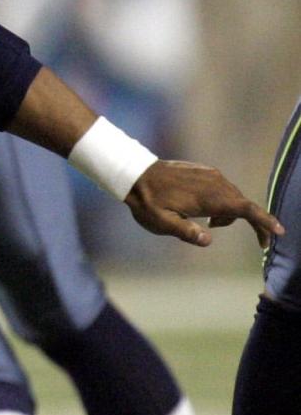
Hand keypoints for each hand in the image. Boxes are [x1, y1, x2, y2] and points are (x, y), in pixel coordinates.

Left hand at [125, 161, 283, 247]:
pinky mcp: (204, 171)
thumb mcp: (161, 223)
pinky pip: (222, 188)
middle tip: (259, 243)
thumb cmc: (147, 202)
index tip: (278, 231)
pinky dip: (222, 202)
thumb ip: (185, 232)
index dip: (264, 220)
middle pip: (243, 205)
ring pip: (233, 197)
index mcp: (209, 197)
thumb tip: (208, 239)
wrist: (135, 175)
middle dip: (252, 223)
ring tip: (208, 224)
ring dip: (230, 213)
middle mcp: (215, 182)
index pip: (245, 209)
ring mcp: (210, 174)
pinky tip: (204, 210)